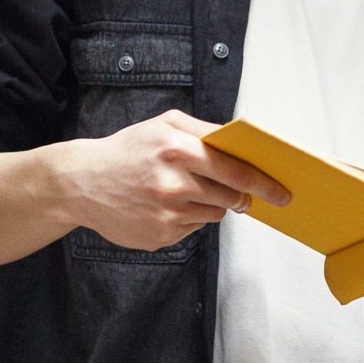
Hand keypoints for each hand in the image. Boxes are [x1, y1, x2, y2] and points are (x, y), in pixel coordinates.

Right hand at [49, 109, 290, 250]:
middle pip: (230, 196)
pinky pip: (194, 228)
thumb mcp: (164, 125)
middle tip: (242, 193)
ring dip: (212, 204)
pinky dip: (190, 218)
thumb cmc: (128, 149)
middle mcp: (172, 184)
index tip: (281, 192)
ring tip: (185, 191)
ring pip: (215, 214)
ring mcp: (165, 215)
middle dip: (241, 194)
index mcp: (177, 150)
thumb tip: (242, 143)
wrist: (81, 183)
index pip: (234, 170)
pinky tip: (166, 205)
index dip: (263, 183)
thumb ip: (205, 131)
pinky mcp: (159, 237)